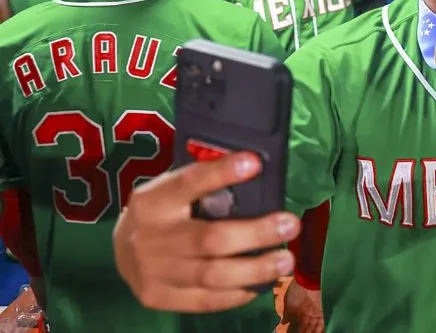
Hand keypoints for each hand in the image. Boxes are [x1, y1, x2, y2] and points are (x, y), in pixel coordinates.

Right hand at [113, 152, 300, 312]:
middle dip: (256, 233)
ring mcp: (153, 271)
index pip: (189, 182)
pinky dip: (236, 294)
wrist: (117, 251)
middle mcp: (151, 236)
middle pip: (209, 239)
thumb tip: (255, 172)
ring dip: (255, 270)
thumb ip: (204, 184)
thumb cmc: (162, 212)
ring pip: (212, 275)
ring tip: (285, 261)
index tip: (254, 164)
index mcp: (153, 200)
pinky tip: (259, 285)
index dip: (221, 173)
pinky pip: (204, 300)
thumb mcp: (170, 189)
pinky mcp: (157, 297)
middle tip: (290, 225)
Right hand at [280, 279, 324, 332]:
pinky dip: (320, 330)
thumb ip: (286, 313)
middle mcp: (306, 314)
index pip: (295, 325)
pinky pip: (322, 325)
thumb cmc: (296, 290)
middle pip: (304, 328)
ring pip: (312, 328)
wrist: (307, 281)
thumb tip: (283, 322)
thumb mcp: (288, 302)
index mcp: (297, 312)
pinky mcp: (322, 313)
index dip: (293, 330)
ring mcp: (314, 314)